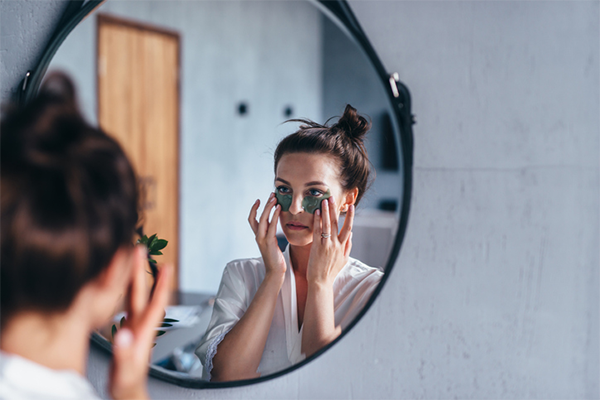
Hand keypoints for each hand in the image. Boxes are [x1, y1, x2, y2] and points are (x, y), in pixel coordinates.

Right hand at [109, 245, 172, 399]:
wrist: (127, 394)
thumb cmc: (128, 385)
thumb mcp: (125, 370)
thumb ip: (124, 352)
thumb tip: (123, 334)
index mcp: (144, 332)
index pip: (156, 302)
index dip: (161, 284)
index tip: (166, 265)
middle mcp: (140, 326)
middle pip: (142, 293)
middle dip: (142, 270)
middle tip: (141, 249)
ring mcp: (133, 327)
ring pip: (133, 297)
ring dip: (132, 278)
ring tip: (130, 259)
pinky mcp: (126, 331)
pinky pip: (125, 305)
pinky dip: (122, 291)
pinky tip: (118, 284)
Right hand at [248, 193, 285, 277]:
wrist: (275, 271)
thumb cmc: (275, 258)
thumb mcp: (272, 243)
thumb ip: (271, 233)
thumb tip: (275, 223)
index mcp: (258, 236)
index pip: (252, 219)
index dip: (254, 209)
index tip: (259, 199)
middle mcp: (258, 236)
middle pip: (256, 216)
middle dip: (264, 204)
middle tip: (271, 195)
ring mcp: (262, 239)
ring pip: (262, 219)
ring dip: (268, 207)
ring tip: (274, 198)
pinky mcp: (269, 242)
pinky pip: (271, 226)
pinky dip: (274, 215)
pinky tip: (279, 209)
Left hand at [306, 197, 353, 285]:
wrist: (321, 282)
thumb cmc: (331, 271)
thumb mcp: (344, 260)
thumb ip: (348, 246)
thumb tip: (352, 234)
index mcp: (343, 246)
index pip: (348, 228)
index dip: (350, 217)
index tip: (351, 206)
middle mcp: (336, 244)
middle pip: (336, 223)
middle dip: (334, 209)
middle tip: (333, 197)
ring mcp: (326, 245)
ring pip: (327, 225)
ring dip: (325, 212)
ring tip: (324, 201)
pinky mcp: (317, 247)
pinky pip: (317, 231)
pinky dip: (317, 221)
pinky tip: (315, 213)